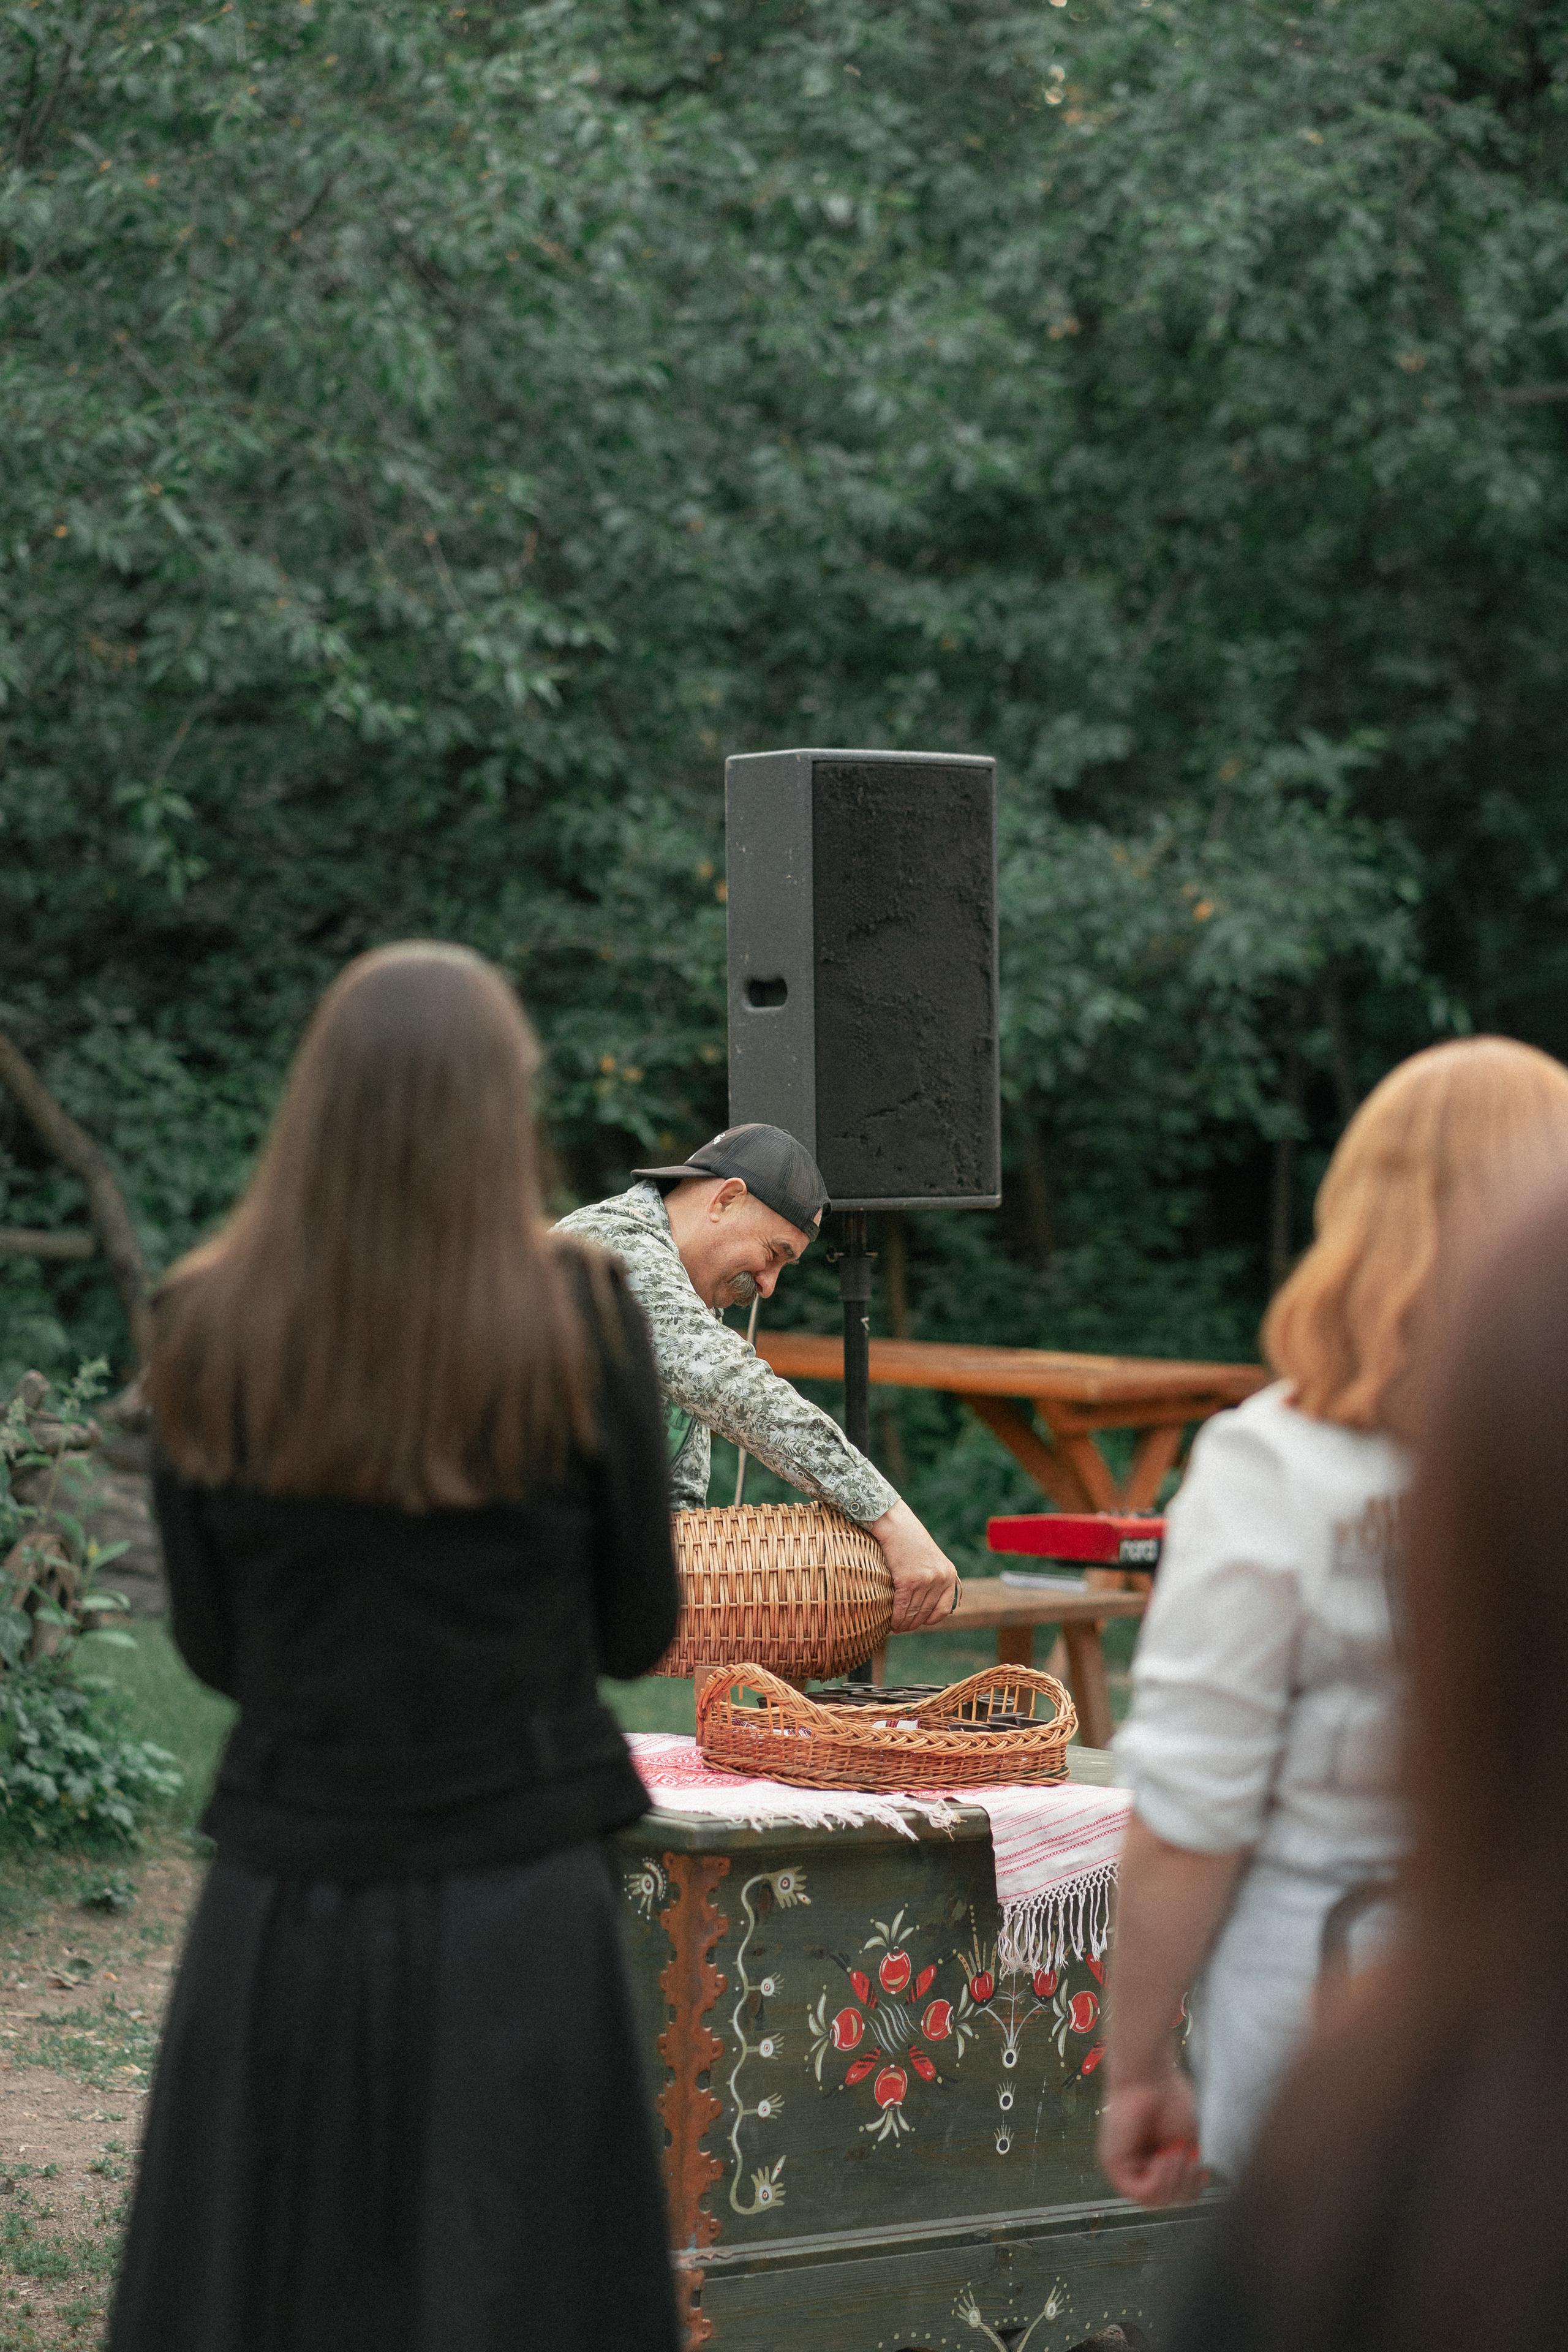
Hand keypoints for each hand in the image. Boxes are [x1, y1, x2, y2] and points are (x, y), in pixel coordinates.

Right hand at [868, 1498, 960, 1630]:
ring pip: (914, 1613)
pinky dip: (896, 1619)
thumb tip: (928, 1606)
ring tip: (896, 1628)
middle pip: (927, 1613)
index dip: (931, 1620)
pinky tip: (891, 1624)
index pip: (945, 1609)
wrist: (896, 1525)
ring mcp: (925, 1580)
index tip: (920, 1623)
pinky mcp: (908, 1581)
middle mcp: (940, 1579)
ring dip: (904, 1625)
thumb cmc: (911, 1541)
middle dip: (914, 1624)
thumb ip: (935, 1580)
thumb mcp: (933, 1560)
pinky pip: (902, 1608)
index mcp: (949, 1575)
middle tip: (903, 1629)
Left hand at [1096, 2071, 1207, 2207]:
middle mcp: (1139, 2167)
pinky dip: (1158, 2180)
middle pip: (1167, 2202)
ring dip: (1173, 2181)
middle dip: (1185, 2185)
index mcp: (1158, 2162)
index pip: (1177, 2195)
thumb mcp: (1189, 2143)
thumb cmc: (1171, 2099)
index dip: (1193, 2189)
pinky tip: (1163, 2157)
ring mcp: (1125, 2167)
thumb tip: (1189, 2197)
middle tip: (1187, 2156)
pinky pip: (1139, 2193)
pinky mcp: (1113, 2164)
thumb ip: (1188, 2172)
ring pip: (1153, 2202)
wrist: (1150, 2075)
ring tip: (1175, 2152)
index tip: (1204, 2171)